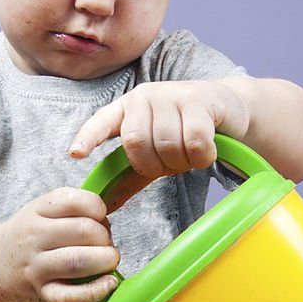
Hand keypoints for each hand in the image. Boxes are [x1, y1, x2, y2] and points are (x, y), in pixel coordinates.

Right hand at [0, 188, 119, 301]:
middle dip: (105, 237)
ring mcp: (37, 267)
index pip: (76, 201)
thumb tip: (108, 223)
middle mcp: (35, 236)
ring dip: (105, 261)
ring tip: (108, 262)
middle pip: (84, 231)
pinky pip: (71, 296)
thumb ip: (74, 208)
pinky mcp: (43, 293)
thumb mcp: (42, 210)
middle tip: (105, 244)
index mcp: (39, 210)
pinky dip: (96, 291)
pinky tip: (108, 284)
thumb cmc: (27, 237)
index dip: (99, 209)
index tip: (99, 218)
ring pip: (79, 261)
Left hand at [69, 80, 248, 177]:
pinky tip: (207, 151)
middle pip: (136, 143)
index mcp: (126, 109)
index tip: (75, 155)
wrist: (227, 109)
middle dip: (155, 164)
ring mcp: (170, 94)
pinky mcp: (198, 99)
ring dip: (182, 161)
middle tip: (172, 163)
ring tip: (191, 154)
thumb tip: (105, 206)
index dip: (87, 138)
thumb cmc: (183, 133)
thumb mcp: (154, 155)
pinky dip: (202, 156)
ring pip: (167, 144)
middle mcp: (144, 97)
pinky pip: (195, 141)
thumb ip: (130, 177)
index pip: (100, 123)